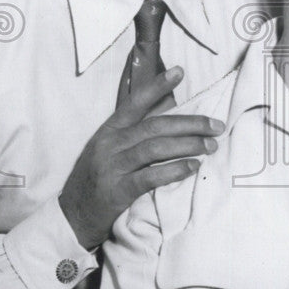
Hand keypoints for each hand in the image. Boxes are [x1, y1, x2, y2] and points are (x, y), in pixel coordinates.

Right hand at [59, 67, 224, 249]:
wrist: (72, 216)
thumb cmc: (97, 178)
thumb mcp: (111, 147)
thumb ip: (138, 126)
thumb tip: (170, 103)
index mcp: (109, 130)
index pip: (135, 102)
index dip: (157, 87)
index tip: (180, 72)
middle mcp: (110, 144)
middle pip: (155, 126)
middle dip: (190, 124)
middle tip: (216, 126)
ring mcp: (112, 167)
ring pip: (154, 148)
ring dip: (188, 145)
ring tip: (210, 146)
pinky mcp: (118, 191)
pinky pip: (150, 177)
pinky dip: (174, 170)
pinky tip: (192, 167)